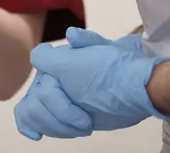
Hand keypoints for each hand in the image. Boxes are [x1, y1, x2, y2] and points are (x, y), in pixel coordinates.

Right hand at [25, 27, 169, 134]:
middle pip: (35, 101)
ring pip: (34, 114)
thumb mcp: (100, 53)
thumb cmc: (117, 71)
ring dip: (56, 126)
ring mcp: (57, 98)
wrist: (137, 91)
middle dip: (58, 115)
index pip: (38, 68)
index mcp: (57, 62)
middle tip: (84, 122)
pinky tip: (36, 135)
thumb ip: (82, 41)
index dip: (50, 88)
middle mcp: (53, 79)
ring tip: (82, 128)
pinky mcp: (63, 115)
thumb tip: (71, 34)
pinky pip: (40, 123)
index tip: (65, 95)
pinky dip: (33, 128)